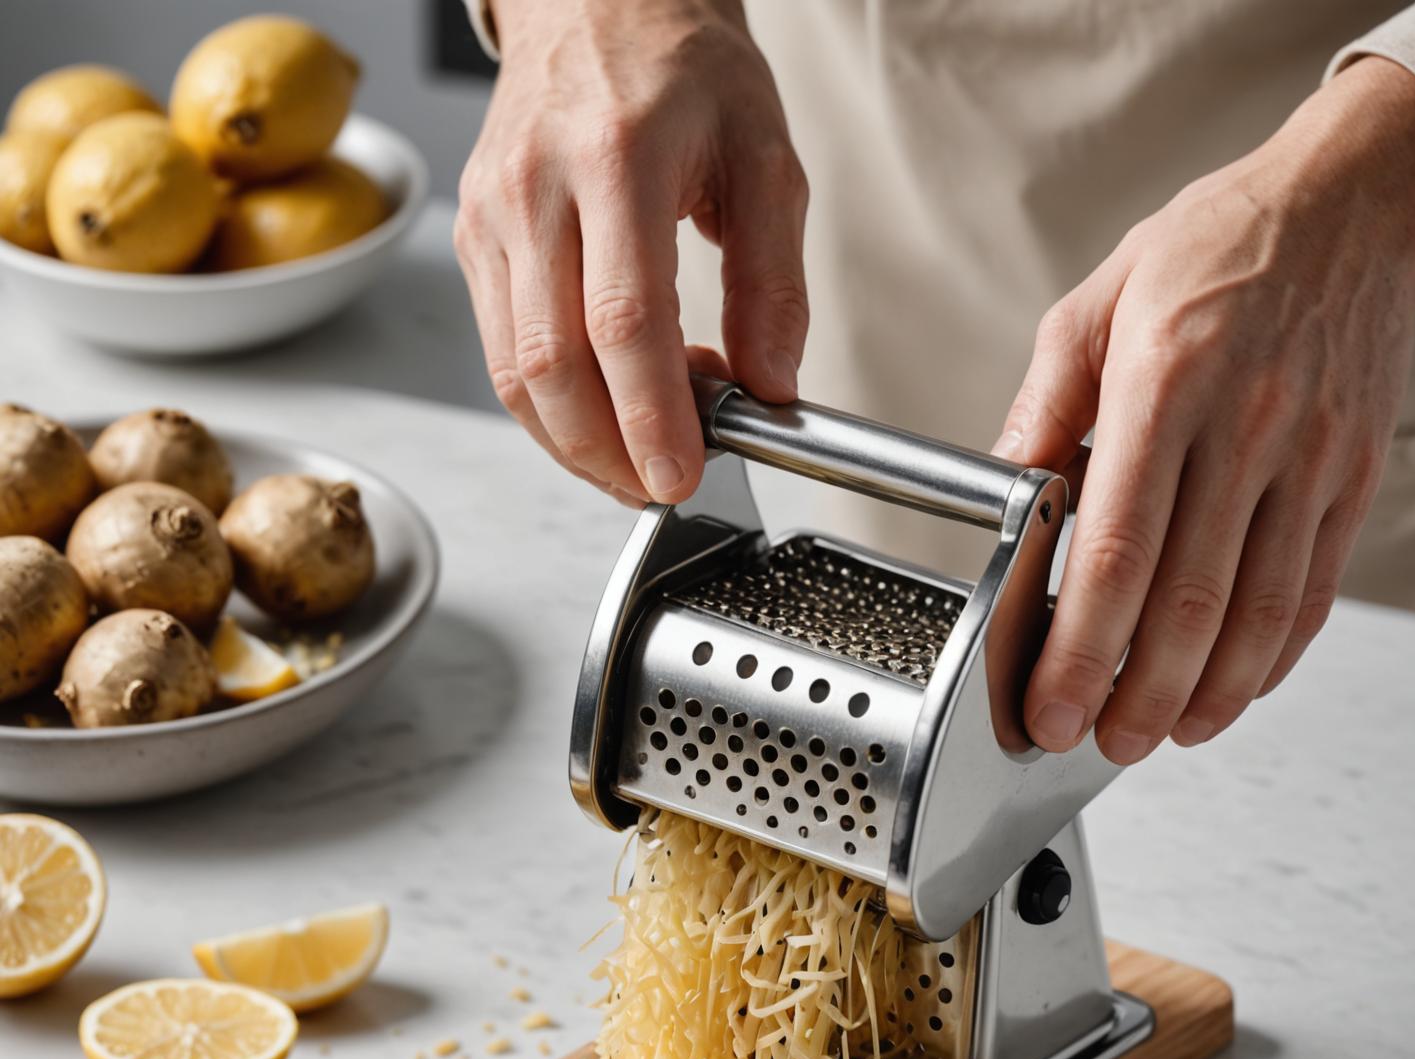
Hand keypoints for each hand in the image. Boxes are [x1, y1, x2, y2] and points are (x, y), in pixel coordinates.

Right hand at [456, 0, 808, 506]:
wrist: (595, 2)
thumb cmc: (684, 72)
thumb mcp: (767, 156)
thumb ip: (774, 279)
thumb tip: (770, 385)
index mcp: (618, 159)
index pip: (625, 320)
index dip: (651, 416)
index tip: (681, 474)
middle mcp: (537, 188)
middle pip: (553, 363)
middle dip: (608, 452)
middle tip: (662, 486)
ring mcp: (492, 216)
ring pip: (514, 372)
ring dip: (574, 444)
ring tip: (635, 463)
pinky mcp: (473, 237)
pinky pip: (501, 351)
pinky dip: (550, 407)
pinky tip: (601, 415)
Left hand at [995, 58, 1414, 763]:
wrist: (1351, 202)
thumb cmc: (1214, 248)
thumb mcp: (1096, 302)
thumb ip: (1044, 405)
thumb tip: (1009, 493)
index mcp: (1164, 384)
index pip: (1116, 550)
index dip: (1081, 648)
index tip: (1050, 704)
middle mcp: (1245, 427)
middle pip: (1188, 602)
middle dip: (1137, 694)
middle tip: (1098, 742)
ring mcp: (1311, 458)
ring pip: (1259, 613)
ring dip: (1207, 695)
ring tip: (1160, 734)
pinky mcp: (1353, 477)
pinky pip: (1315, 591)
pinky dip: (1273, 657)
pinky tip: (1231, 690)